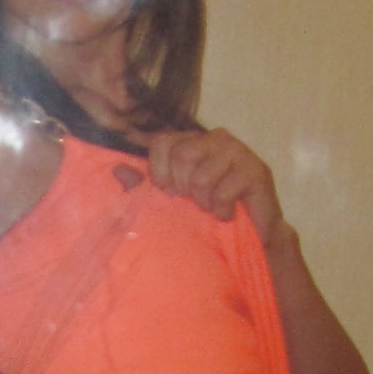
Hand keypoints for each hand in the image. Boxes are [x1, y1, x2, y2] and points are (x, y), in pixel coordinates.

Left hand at [143, 127, 286, 245]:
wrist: (253, 236)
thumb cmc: (208, 215)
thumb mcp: (171, 200)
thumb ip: (144, 185)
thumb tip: (117, 169)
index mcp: (192, 140)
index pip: (162, 142)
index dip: (159, 172)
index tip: (169, 193)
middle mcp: (214, 138)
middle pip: (182, 156)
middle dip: (183, 189)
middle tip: (196, 203)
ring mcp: (237, 151)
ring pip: (202, 176)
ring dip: (204, 203)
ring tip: (213, 209)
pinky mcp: (255, 170)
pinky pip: (223, 192)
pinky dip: (222, 210)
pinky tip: (228, 213)